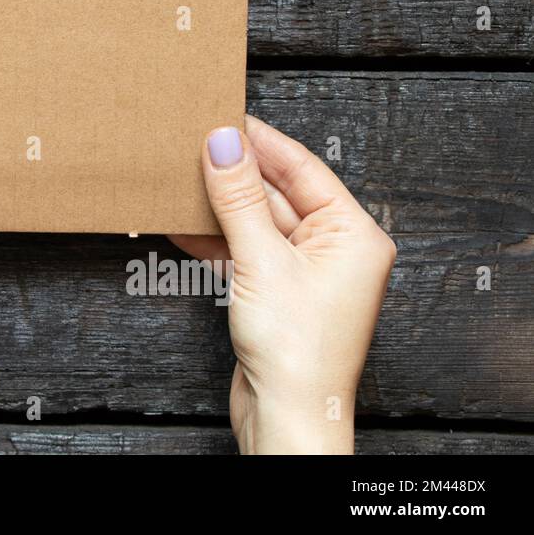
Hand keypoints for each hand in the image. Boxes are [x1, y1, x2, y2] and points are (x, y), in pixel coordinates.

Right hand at [170, 115, 395, 454]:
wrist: (286, 418)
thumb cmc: (296, 351)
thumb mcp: (261, 261)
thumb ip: (239, 198)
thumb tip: (223, 142)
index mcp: (354, 234)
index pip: (303, 168)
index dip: (260, 140)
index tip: (222, 115)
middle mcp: (336, 249)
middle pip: (277, 192)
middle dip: (234, 172)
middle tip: (193, 141)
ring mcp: (305, 272)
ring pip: (256, 222)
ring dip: (218, 205)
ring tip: (179, 178)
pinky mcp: (277, 293)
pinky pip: (244, 250)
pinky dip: (214, 239)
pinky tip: (181, 223)